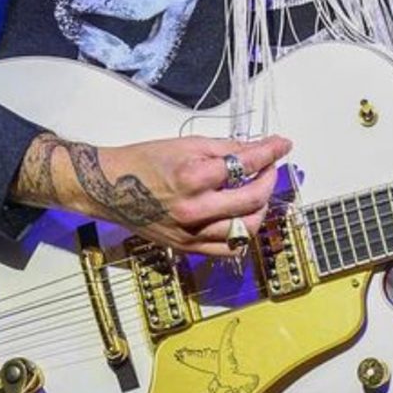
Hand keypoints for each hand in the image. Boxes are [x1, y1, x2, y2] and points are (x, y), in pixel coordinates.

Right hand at [14, 130, 291, 258]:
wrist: (109, 188)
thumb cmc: (145, 160)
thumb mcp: (186, 144)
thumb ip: (226, 149)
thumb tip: (259, 148)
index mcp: (193, 177)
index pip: (245, 164)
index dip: (270, 152)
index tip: (283, 144)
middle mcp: (194, 210)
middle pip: (252, 200)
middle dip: (268, 180)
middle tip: (269, 167)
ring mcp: (191, 233)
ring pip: (245, 229)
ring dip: (260, 209)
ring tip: (257, 192)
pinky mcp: (187, 248)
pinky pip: (227, 248)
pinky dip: (242, 233)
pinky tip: (242, 216)